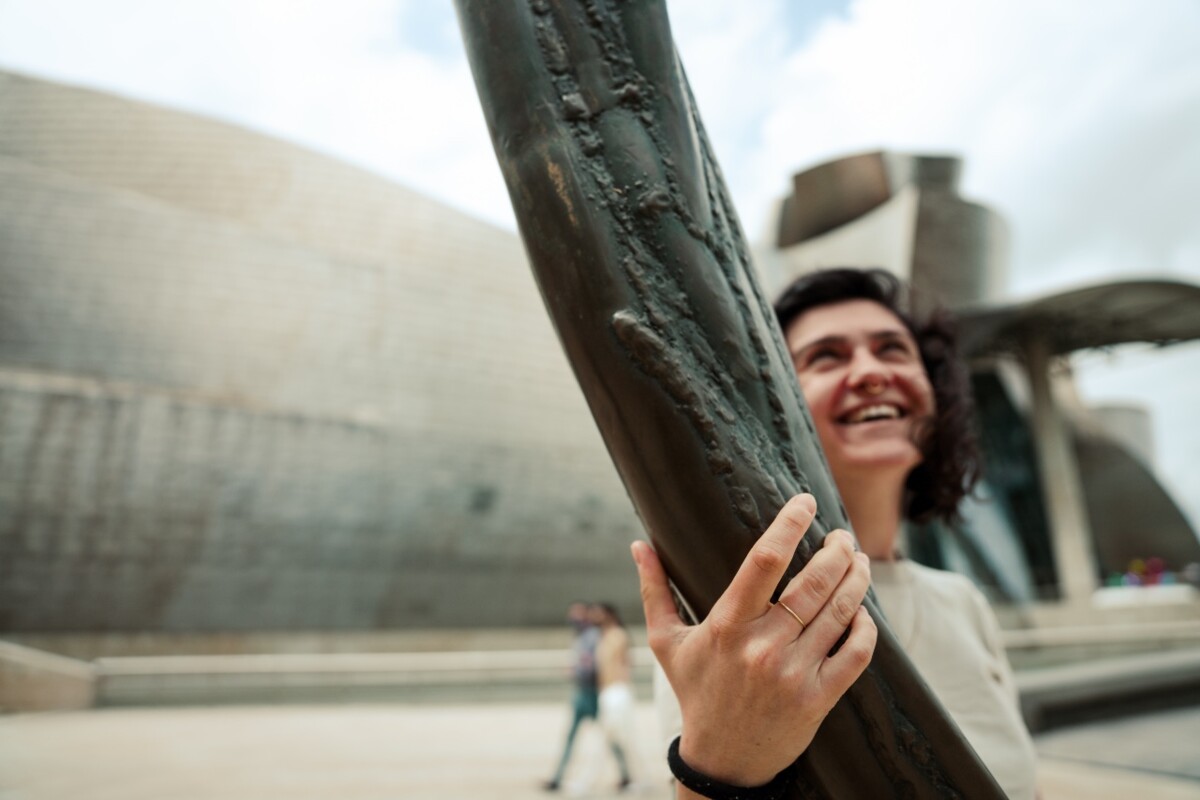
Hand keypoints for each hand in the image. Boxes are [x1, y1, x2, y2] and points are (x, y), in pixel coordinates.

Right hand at [631, 493, 875, 787]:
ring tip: (858, 561)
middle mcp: (762, 647)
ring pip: (839, 612)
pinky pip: (855, 653)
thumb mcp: (667, 642)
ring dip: (856, 579)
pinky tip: (862, 610)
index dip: (789, 525)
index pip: (764, 561)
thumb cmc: (695, 692)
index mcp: (727, 626)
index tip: (805, 503)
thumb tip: (638, 544)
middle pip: (813, 583)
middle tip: (842, 535)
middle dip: (836, 551)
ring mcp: (794, 673)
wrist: (722, 760)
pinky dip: (864, 627)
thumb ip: (654, 590)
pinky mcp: (818, 698)